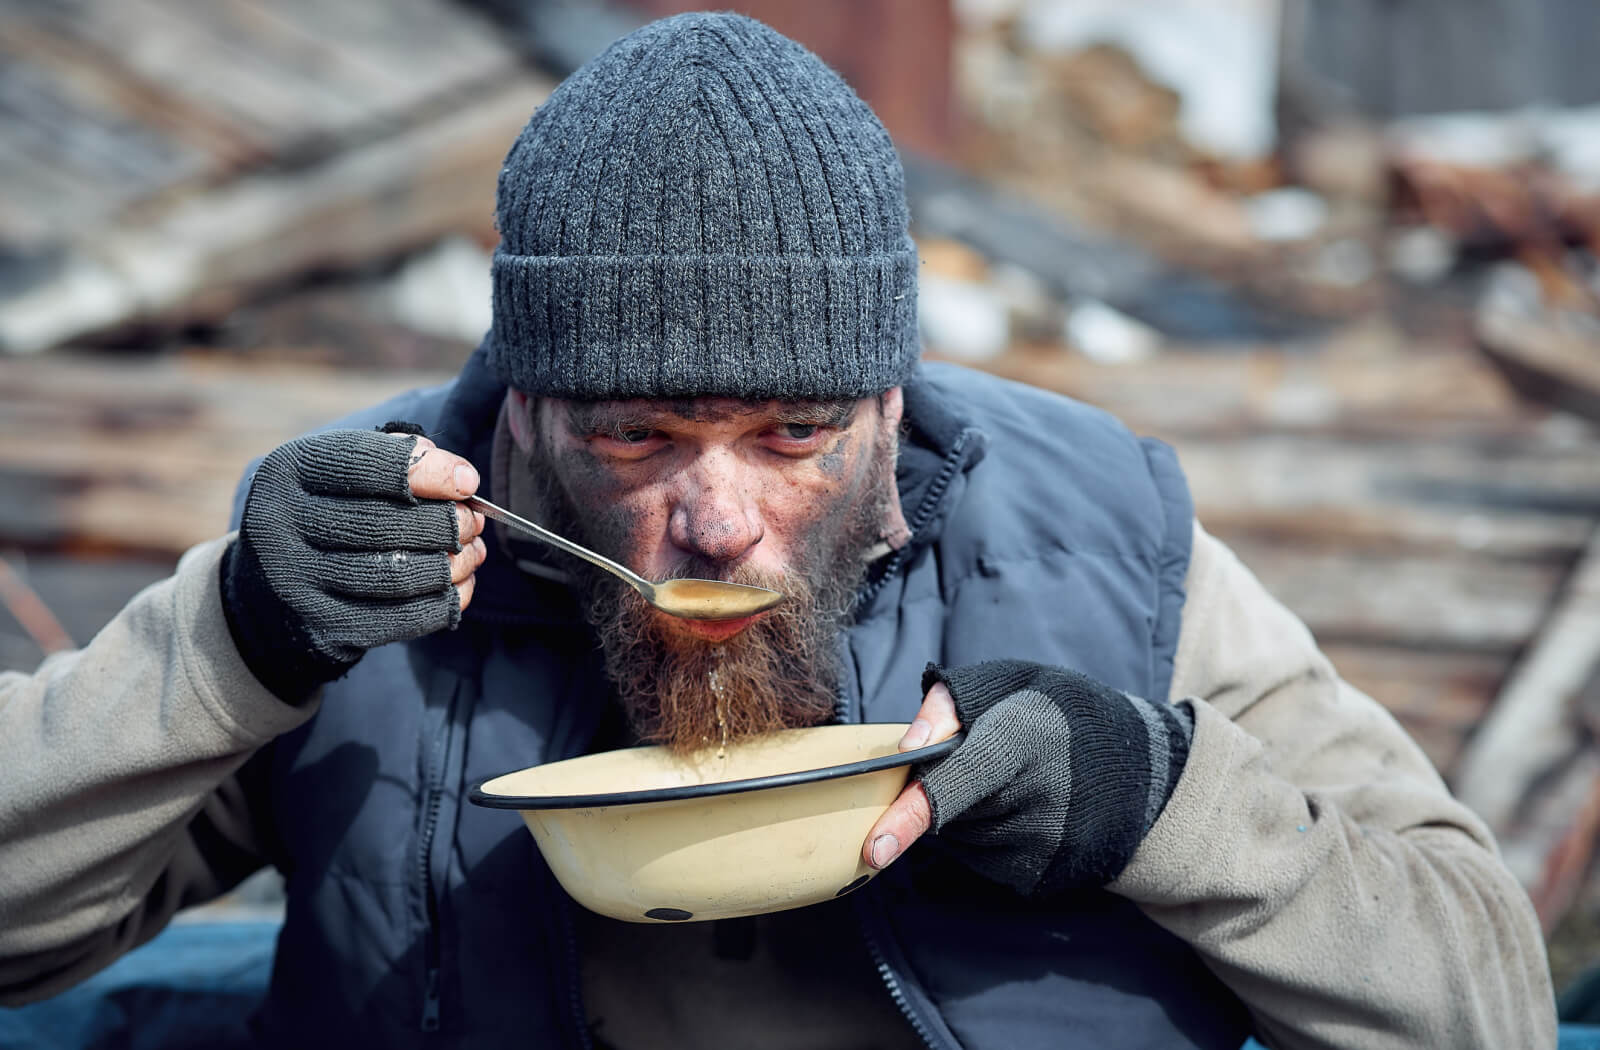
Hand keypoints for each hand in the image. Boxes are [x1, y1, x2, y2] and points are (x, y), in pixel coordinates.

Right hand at [221, 426, 487, 701]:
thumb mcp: (341, 469)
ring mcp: (298, 583)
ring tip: (472, 552)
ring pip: (397, 575)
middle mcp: (281, 526)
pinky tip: (459, 586)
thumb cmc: (326, 510)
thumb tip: (460, 481)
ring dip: (451, 565)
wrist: (270, 583)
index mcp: (288, 471)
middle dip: (446, 524)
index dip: (430, 472)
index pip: (365, 464)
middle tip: (472, 522)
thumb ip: (395, 459)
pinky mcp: (323, 628)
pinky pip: (401, 619)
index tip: (468, 482)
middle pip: (385, 524)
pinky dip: (443, 602)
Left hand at [863, 661, 1192, 894]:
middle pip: (947, 811)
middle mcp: (1033, 803)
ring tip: (1013, 781)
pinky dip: (983, 836)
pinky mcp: (1038, 876)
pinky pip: (980, 859)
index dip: (909, 816)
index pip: (954, 785)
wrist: (1140, 771)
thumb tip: (905, 747)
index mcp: (1020, 743)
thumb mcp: (1010, 681)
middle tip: (988, 758)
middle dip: (945, 787)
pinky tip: (1020, 810)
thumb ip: (950, 702)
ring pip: (959, 838)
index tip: (874, 850)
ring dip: (965, 813)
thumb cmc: (1060, 713)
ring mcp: (1039, 848)